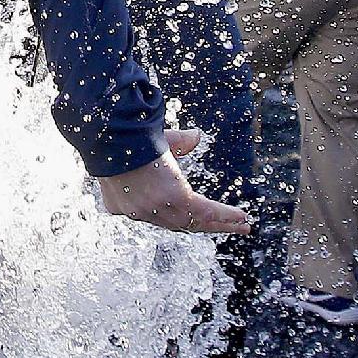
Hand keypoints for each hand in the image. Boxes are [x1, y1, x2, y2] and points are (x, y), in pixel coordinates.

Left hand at [98, 131, 251, 234]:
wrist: (114, 131)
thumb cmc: (125, 132)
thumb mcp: (151, 142)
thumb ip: (175, 143)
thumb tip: (195, 137)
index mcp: (124, 200)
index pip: (156, 216)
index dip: (181, 218)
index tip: (198, 218)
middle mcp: (138, 211)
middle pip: (179, 224)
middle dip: (207, 226)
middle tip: (230, 227)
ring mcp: (156, 208)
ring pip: (195, 222)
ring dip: (222, 224)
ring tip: (242, 225)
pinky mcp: (174, 199)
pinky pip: (205, 212)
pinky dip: (225, 215)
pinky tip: (241, 216)